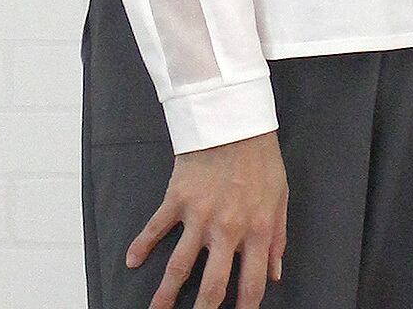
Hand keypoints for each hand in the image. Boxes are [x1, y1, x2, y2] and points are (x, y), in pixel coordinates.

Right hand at [127, 130, 288, 308]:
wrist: (237, 121)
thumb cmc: (261, 157)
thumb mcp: (280, 196)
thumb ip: (278, 237)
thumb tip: (275, 272)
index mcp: (257, 229)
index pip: (252, 282)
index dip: (246, 306)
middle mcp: (227, 230)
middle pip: (212, 286)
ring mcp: (200, 217)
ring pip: (179, 267)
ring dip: (165, 295)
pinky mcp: (177, 200)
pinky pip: (156, 228)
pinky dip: (141, 245)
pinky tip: (132, 261)